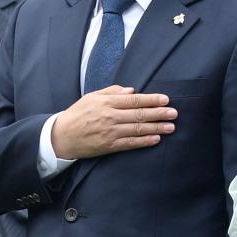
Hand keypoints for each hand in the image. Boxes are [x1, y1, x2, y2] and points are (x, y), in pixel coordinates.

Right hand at [49, 86, 177, 159]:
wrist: (62, 136)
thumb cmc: (77, 114)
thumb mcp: (91, 97)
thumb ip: (111, 92)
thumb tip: (131, 90)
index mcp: (107, 102)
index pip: (134, 100)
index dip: (151, 99)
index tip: (165, 99)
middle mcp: (110, 116)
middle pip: (139, 114)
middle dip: (159, 113)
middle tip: (174, 113)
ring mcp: (110, 132)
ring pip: (137, 129)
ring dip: (156, 127)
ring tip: (171, 127)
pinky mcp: (109, 146)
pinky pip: (130, 143)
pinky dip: (144, 141)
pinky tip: (156, 139)